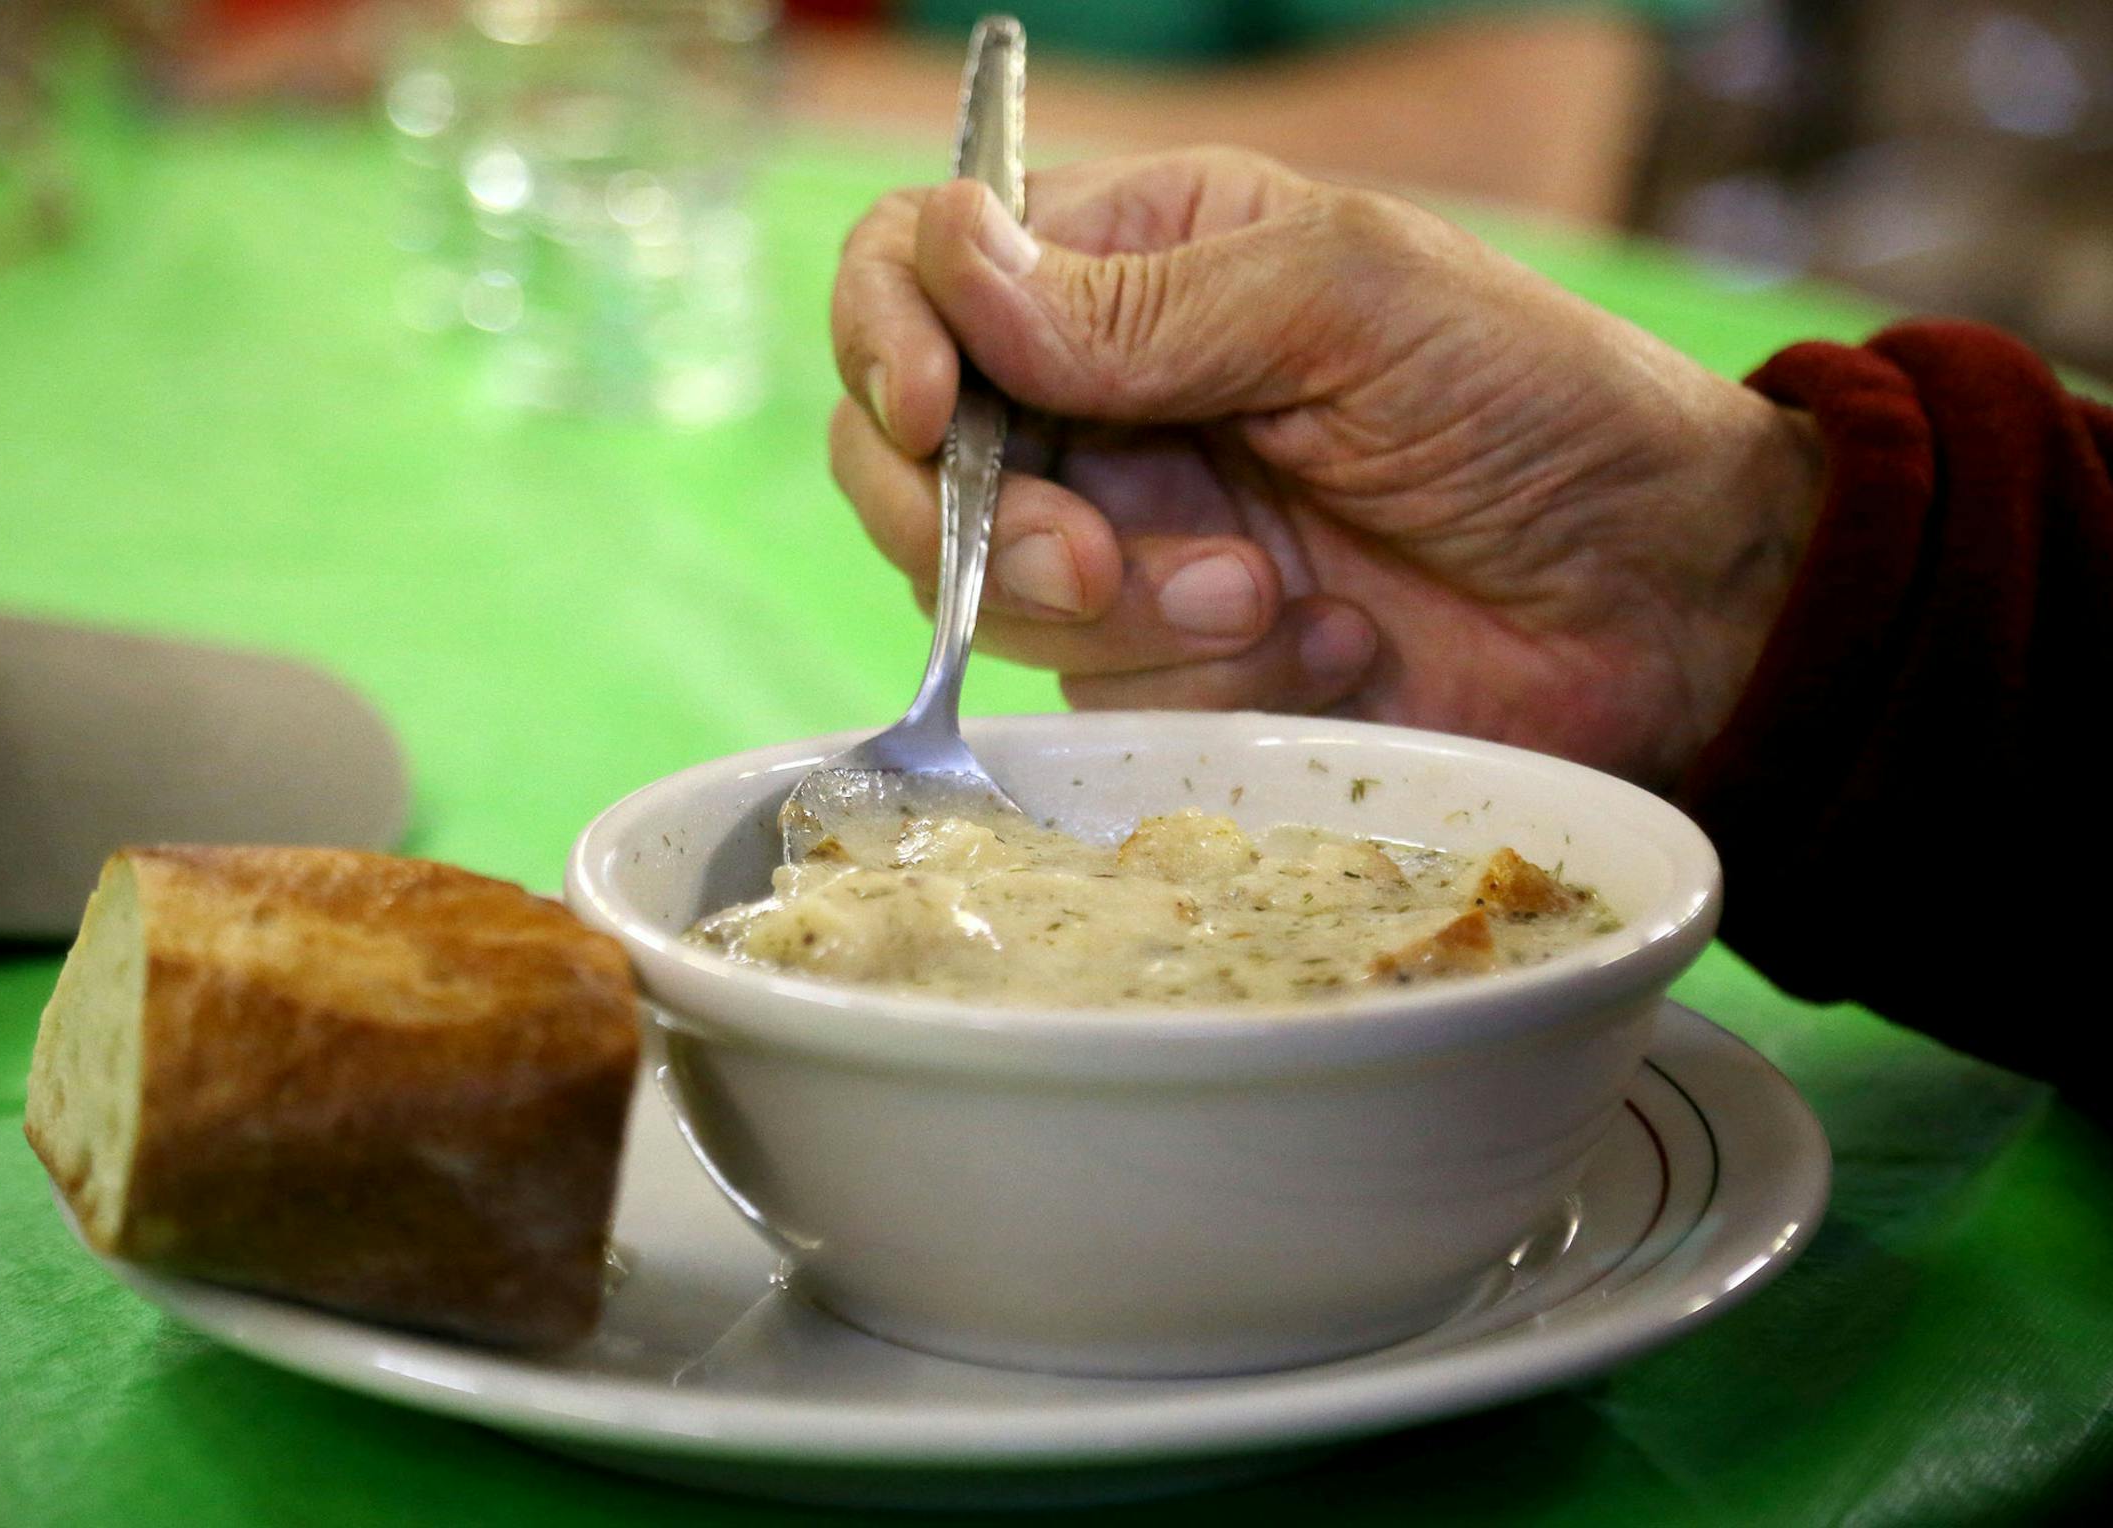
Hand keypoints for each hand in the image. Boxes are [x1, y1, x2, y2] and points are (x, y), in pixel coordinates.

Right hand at [828, 148, 1823, 789]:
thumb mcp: (1353, 301)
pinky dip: (1200, 683)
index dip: (887, 332)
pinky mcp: (1169, 666)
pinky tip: (1327, 650)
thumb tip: (950, 261)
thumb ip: (1145, 297)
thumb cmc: (1536, 409)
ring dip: (1121, 612)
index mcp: (1139, 258)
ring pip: (982, 592)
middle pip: (902, 454)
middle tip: (1095, 565)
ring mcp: (1127, 537)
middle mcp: (1104, 396)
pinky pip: (1092, 695)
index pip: (921, 266)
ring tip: (1272, 596)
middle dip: (978, 523)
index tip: (930, 410)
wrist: (1660, 608)